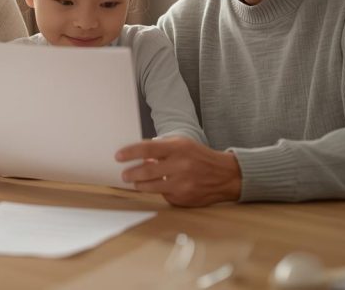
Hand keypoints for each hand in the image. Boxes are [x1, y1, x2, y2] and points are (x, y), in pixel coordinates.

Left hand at [115, 136, 241, 206]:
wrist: (225, 176)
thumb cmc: (199, 157)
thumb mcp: (182, 144)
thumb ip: (161, 148)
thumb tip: (139, 155)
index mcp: (178, 148)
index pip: (148, 149)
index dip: (130, 153)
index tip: (118, 156)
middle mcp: (180, 166)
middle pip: (146, 171)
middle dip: (131, 173)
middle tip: (124, 174)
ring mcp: (182, 185)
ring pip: (151, 187)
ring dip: (139, 184)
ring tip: (135, 181)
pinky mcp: (183, 199)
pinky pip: (163, 196)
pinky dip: (159, 191)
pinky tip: (161, 186)